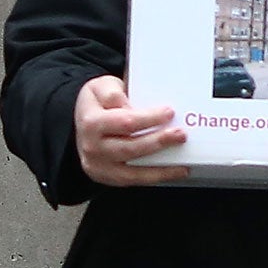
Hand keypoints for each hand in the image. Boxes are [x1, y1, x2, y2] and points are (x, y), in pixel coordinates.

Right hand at [73, 74, 188, 186]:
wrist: (83, 124)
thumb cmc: (98, 104)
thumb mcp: (99, 87)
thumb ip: (111, 92)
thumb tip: (126, 104)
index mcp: (92, 123)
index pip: (125, 122)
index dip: (148, 118)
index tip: (170, 112)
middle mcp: (92, 146)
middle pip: (130, 148)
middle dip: (158, 142)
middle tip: (181, 134)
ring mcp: (98, 165)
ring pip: (132, 170)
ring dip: (161, 167)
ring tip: (183, 161)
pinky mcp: (107, 176)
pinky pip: (133, 180)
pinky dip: (156, 177)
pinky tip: (176, 172)